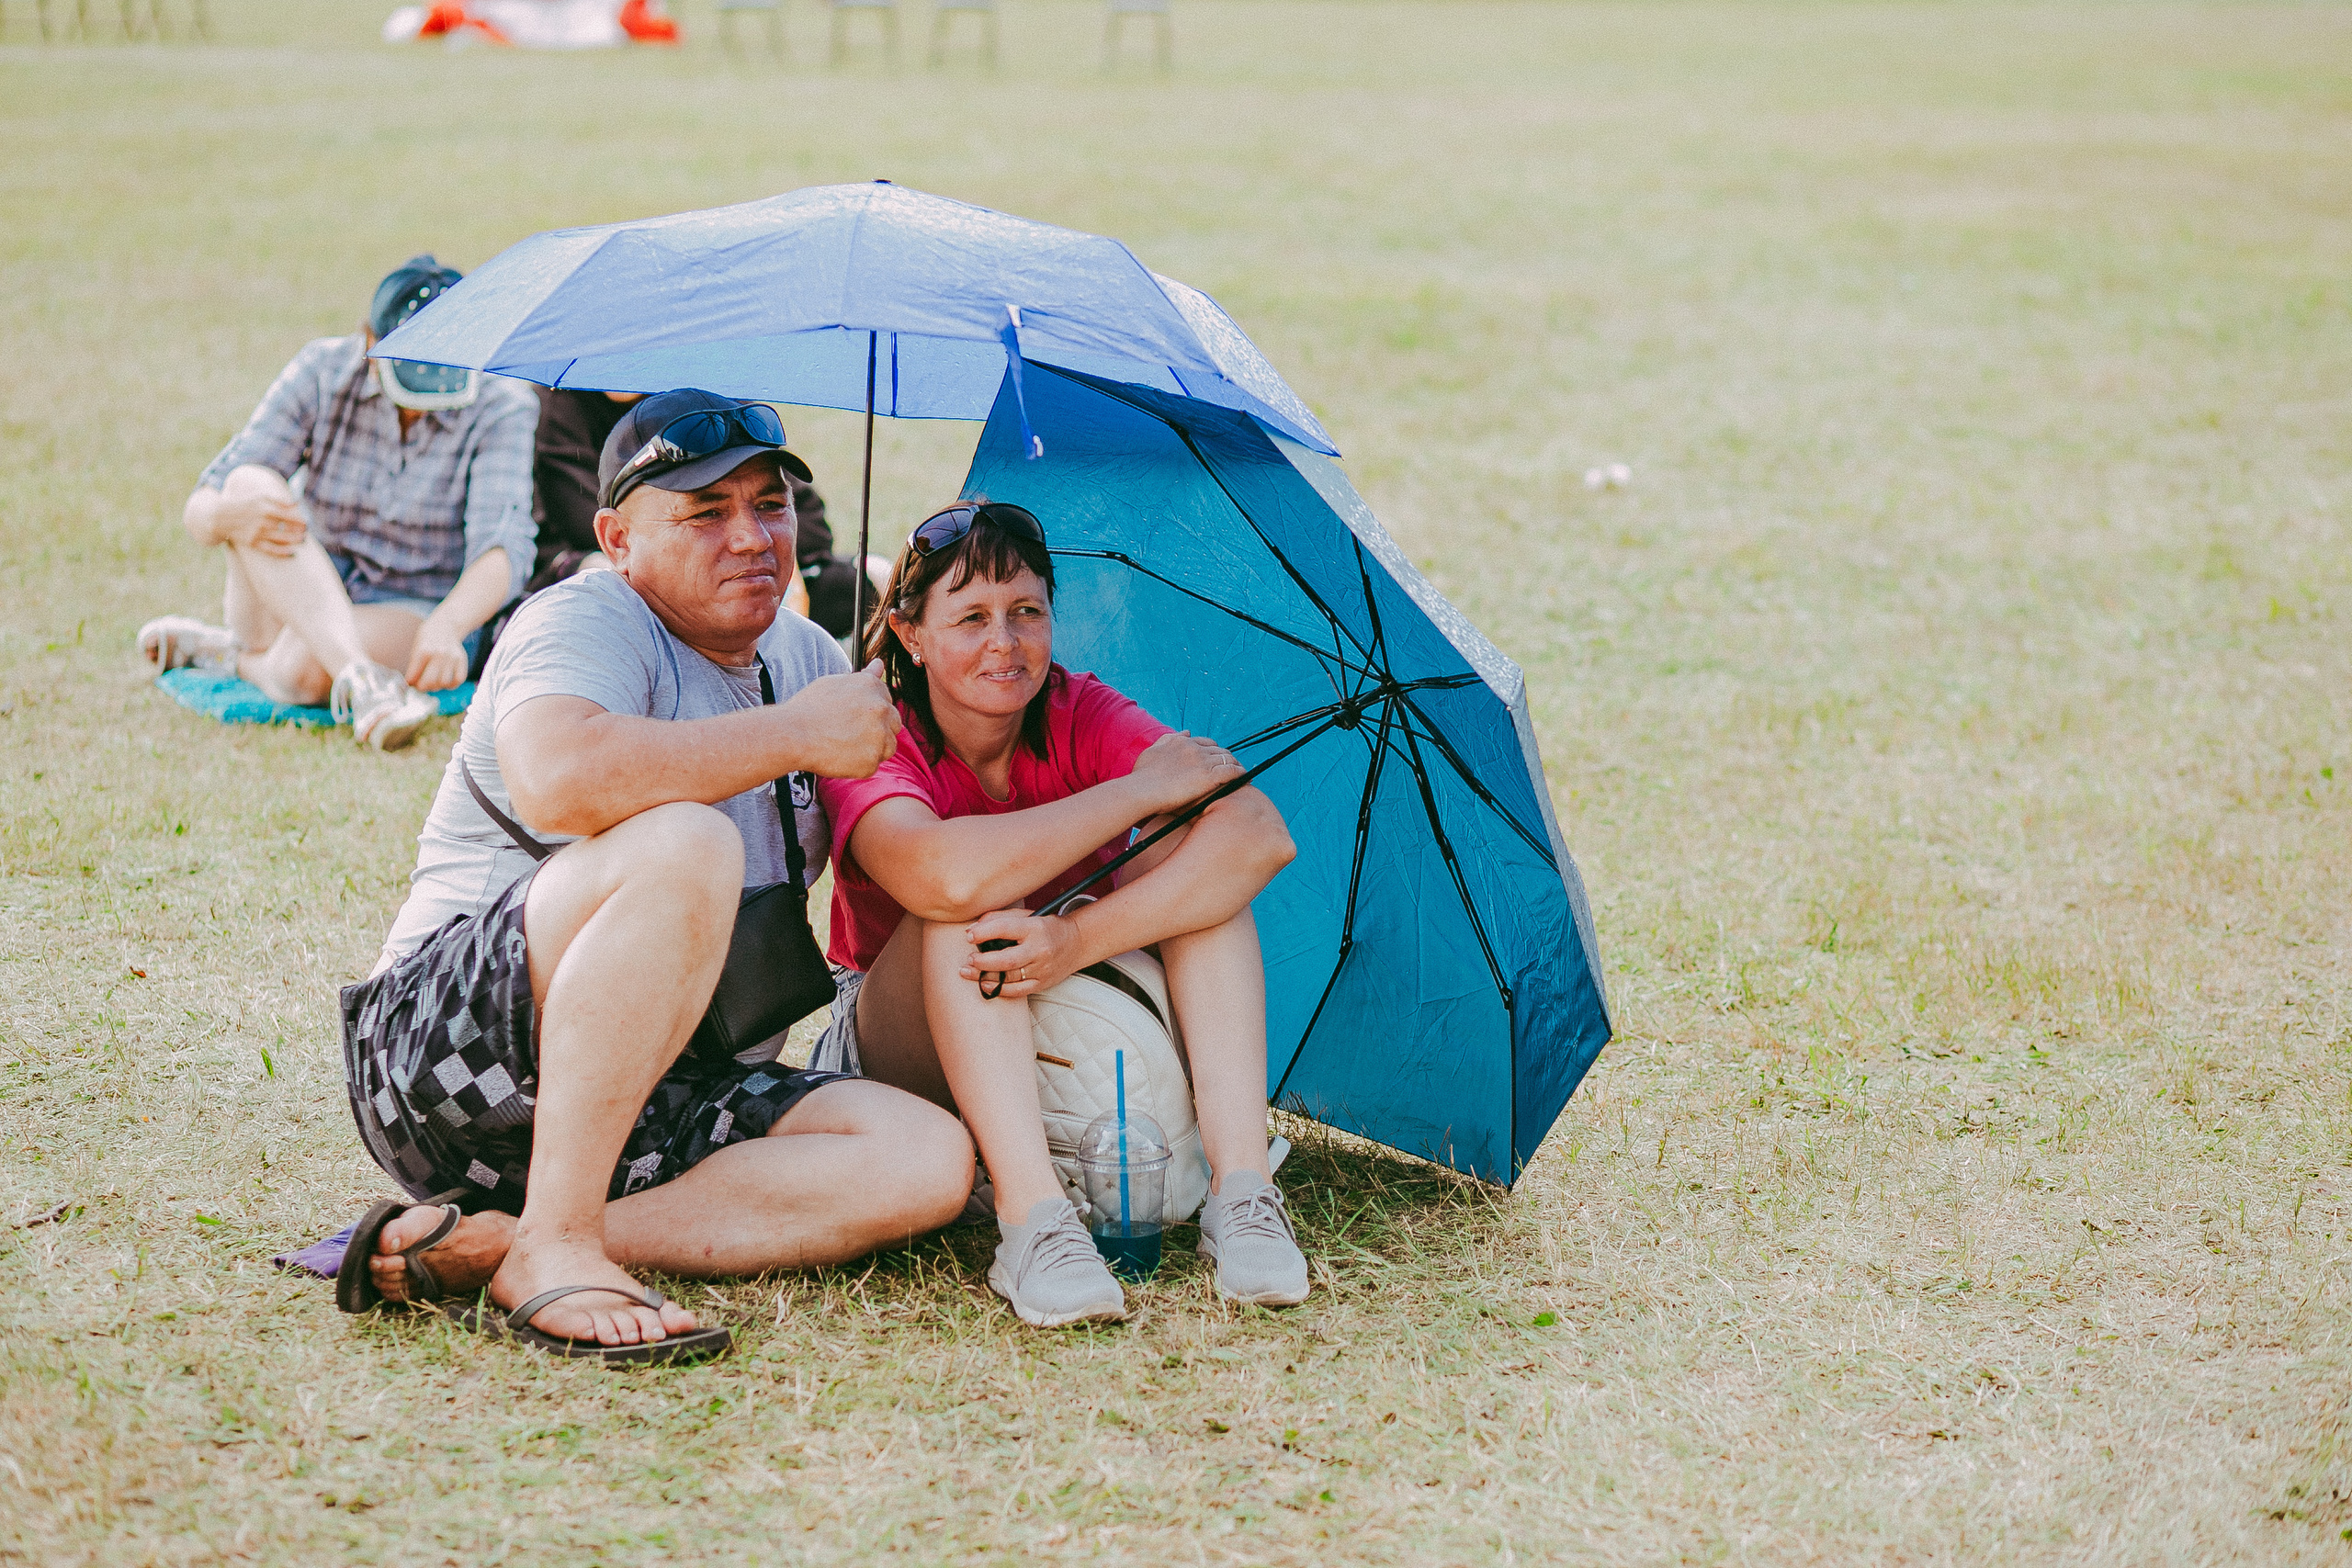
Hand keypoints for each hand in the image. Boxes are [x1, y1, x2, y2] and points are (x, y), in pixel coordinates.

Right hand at [210, 488, 306, 555]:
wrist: (220, 516)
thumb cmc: (244, 504)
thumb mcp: (259, 496)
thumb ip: (279, 499)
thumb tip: (296, 503)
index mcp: (267, 507)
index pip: (291, 516)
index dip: (301, 521)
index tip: (305, 523)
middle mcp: (263, 521)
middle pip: (289, 528)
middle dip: (300, 531)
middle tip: (304, 532)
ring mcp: (258, 532)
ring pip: (283, 539)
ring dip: (295, 541)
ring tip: (301, 540)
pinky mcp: (253, 542)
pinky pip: (272, 549)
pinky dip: (283, 552)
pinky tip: (292, 552)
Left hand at [405, 619, 469, 691]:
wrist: (445, 626)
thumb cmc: (428, 638)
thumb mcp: (416, 648)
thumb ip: (414, 666)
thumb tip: (412, 684)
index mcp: (423, 651)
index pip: (414, 675)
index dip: (410, 683)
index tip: (410, 684)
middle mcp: (439, 654)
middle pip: (430, 681)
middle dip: (423, 688)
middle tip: (421, 686)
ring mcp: (452, 657)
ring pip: (444, 682)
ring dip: (436, 687)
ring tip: (432, 683)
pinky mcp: (461, 660)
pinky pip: (458, 679)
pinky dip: (451, 685)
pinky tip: (445, 682)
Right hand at [778, 660, 901, 777]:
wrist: (792, 734)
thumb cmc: (808, 708)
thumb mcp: (834, 683)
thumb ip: (863, 676)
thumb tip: (880, 664)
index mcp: (872, 686)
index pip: (887, 701)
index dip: (871, 713)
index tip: (856, 718)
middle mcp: (881, 708)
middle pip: (894, 724)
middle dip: (878, 730)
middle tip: (850, 734)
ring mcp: (879, 735)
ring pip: (888, 747)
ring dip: (871, 749)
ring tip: (844, 746)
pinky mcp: (872, 759)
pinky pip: (873, 765)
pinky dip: (859, 765)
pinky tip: (840, 757)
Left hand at [958, 907, 1081, 999]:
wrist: (1076, 943)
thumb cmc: (1045, 927)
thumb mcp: (1026, 915)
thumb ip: (999, 918)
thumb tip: (973, 929)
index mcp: (1034, 928)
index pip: (1005, 929)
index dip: (983, 932)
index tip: (969, 936)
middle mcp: (1039, 949)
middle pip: (1007, 959)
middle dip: (983, 961)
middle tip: (968, 959)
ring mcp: (1041, 969)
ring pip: (1010, 977)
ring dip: (985, 976)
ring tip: (967, 971)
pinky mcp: (1042, 983)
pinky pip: (1018, 991)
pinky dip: (999, 989)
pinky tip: (984, 985)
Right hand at [1124, 730, 1243, 817]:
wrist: (1141, 790)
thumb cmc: (1141, 777)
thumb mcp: (1151, 752)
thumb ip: (1167, 740)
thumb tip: (1185, 732)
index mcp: (1181, 743)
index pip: (1205, 742)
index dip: (1213, 750)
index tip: (1216, 758)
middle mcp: (1194, 748)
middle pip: (1219, 749)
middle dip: (1227, 757)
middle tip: (1232, 766)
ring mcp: (1202, 761)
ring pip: (1228, 758)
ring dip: (1236, 764)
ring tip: (1242, 773)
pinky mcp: (1209, 776)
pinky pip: (1232, 771)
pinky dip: (1240, 773)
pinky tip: (1245, 778)